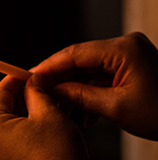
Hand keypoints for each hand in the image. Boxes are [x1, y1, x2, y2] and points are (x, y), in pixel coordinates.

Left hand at [0, 75, 106, 159]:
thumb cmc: (60, 155)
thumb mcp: (49, 113)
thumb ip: (35, 92)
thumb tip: (31, 80)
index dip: (15, 80)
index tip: (28, 74)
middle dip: (20, 101)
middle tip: (39, 91)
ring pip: (4, 132)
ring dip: (21, 121)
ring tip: (43, 112)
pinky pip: (7, 150)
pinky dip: (20, 140)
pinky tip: (40, 135)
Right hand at [32, 32, 157, 139]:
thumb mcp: (116, 108)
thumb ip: (79, 95)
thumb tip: (49, 89)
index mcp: (123, 49)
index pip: (74, 53)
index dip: (48, 67)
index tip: (28, 78)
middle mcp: (125, 46)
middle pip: (79, 60)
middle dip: (59, 80)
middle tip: (38, 95)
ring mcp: (129, 55)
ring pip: (89, 70)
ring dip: (74, 90)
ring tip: (60, 110)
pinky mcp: (131, 66)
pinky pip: (102, 76)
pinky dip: (90, 92)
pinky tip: (82, 113)